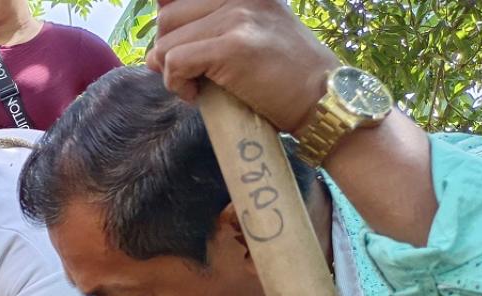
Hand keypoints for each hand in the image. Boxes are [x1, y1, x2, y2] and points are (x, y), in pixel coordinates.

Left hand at [146, 0, 340, 130]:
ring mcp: (239, 16)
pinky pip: (175, 62)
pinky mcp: (234, 46)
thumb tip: (157, 30)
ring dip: (172, 73)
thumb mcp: (248, 33)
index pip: (176, 0)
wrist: (324, 100)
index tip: (181, 51)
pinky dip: (176, 85)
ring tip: (199, 87)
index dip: (171, 28)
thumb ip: (211, 23)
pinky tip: (197, 96)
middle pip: (167, 18)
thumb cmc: (282, 76)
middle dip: (168, 51)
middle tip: (192, 74)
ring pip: (166, 44)